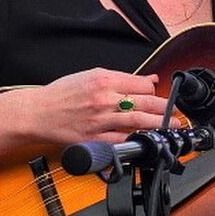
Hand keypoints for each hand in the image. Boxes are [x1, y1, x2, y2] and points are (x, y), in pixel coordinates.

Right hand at [21, 68, 172, 146]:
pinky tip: (146, 140)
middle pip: (145, 102)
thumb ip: (121, 78)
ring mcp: (100, 120)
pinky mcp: (94, 139)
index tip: (159, 95)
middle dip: (165, 108)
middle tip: (176, 114)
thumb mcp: (91, 75)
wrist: (38, 112)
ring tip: (172, 126)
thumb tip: (148, 80)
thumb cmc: (62, 94)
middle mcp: (104, 99)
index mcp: (104, 79)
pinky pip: (122, 140)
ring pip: (138, 122)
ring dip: (159, 124)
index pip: (141, 84)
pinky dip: (136, 139)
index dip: (154, 90)